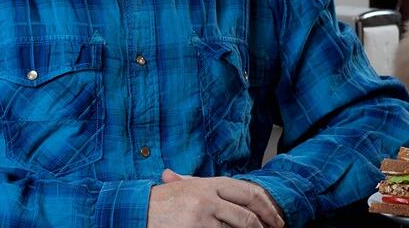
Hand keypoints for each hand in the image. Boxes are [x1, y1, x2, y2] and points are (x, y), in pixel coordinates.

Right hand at [146, 168, 284, 227]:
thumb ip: (204, 187)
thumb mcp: (182, 187)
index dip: (266, 207)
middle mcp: (207, 198)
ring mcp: (202, 217)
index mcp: (207, 184)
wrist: (133, 211)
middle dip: (263, 227)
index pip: (247, 192)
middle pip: (247, 216)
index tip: (275, 219)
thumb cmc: (157, 204)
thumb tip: (231, 193)